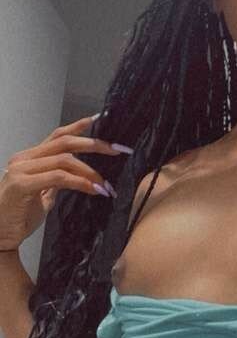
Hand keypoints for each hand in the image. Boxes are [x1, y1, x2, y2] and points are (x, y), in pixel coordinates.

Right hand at [0, 115, 123, 251]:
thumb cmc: (18, 218)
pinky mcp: (21, 184)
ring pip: (64, 159)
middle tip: (117, 151)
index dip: (78, 127)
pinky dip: (79, 182)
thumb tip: (77, 176)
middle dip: (94, 145)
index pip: (56, 136)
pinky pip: (58, 177)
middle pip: (64, 142)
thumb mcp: (42, 196)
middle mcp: (24, 159)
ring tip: (106, 185)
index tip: (98, 119)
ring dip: (90, 171)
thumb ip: (56, 182)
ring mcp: (20, 169)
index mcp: (29, 158)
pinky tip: (92, 190)